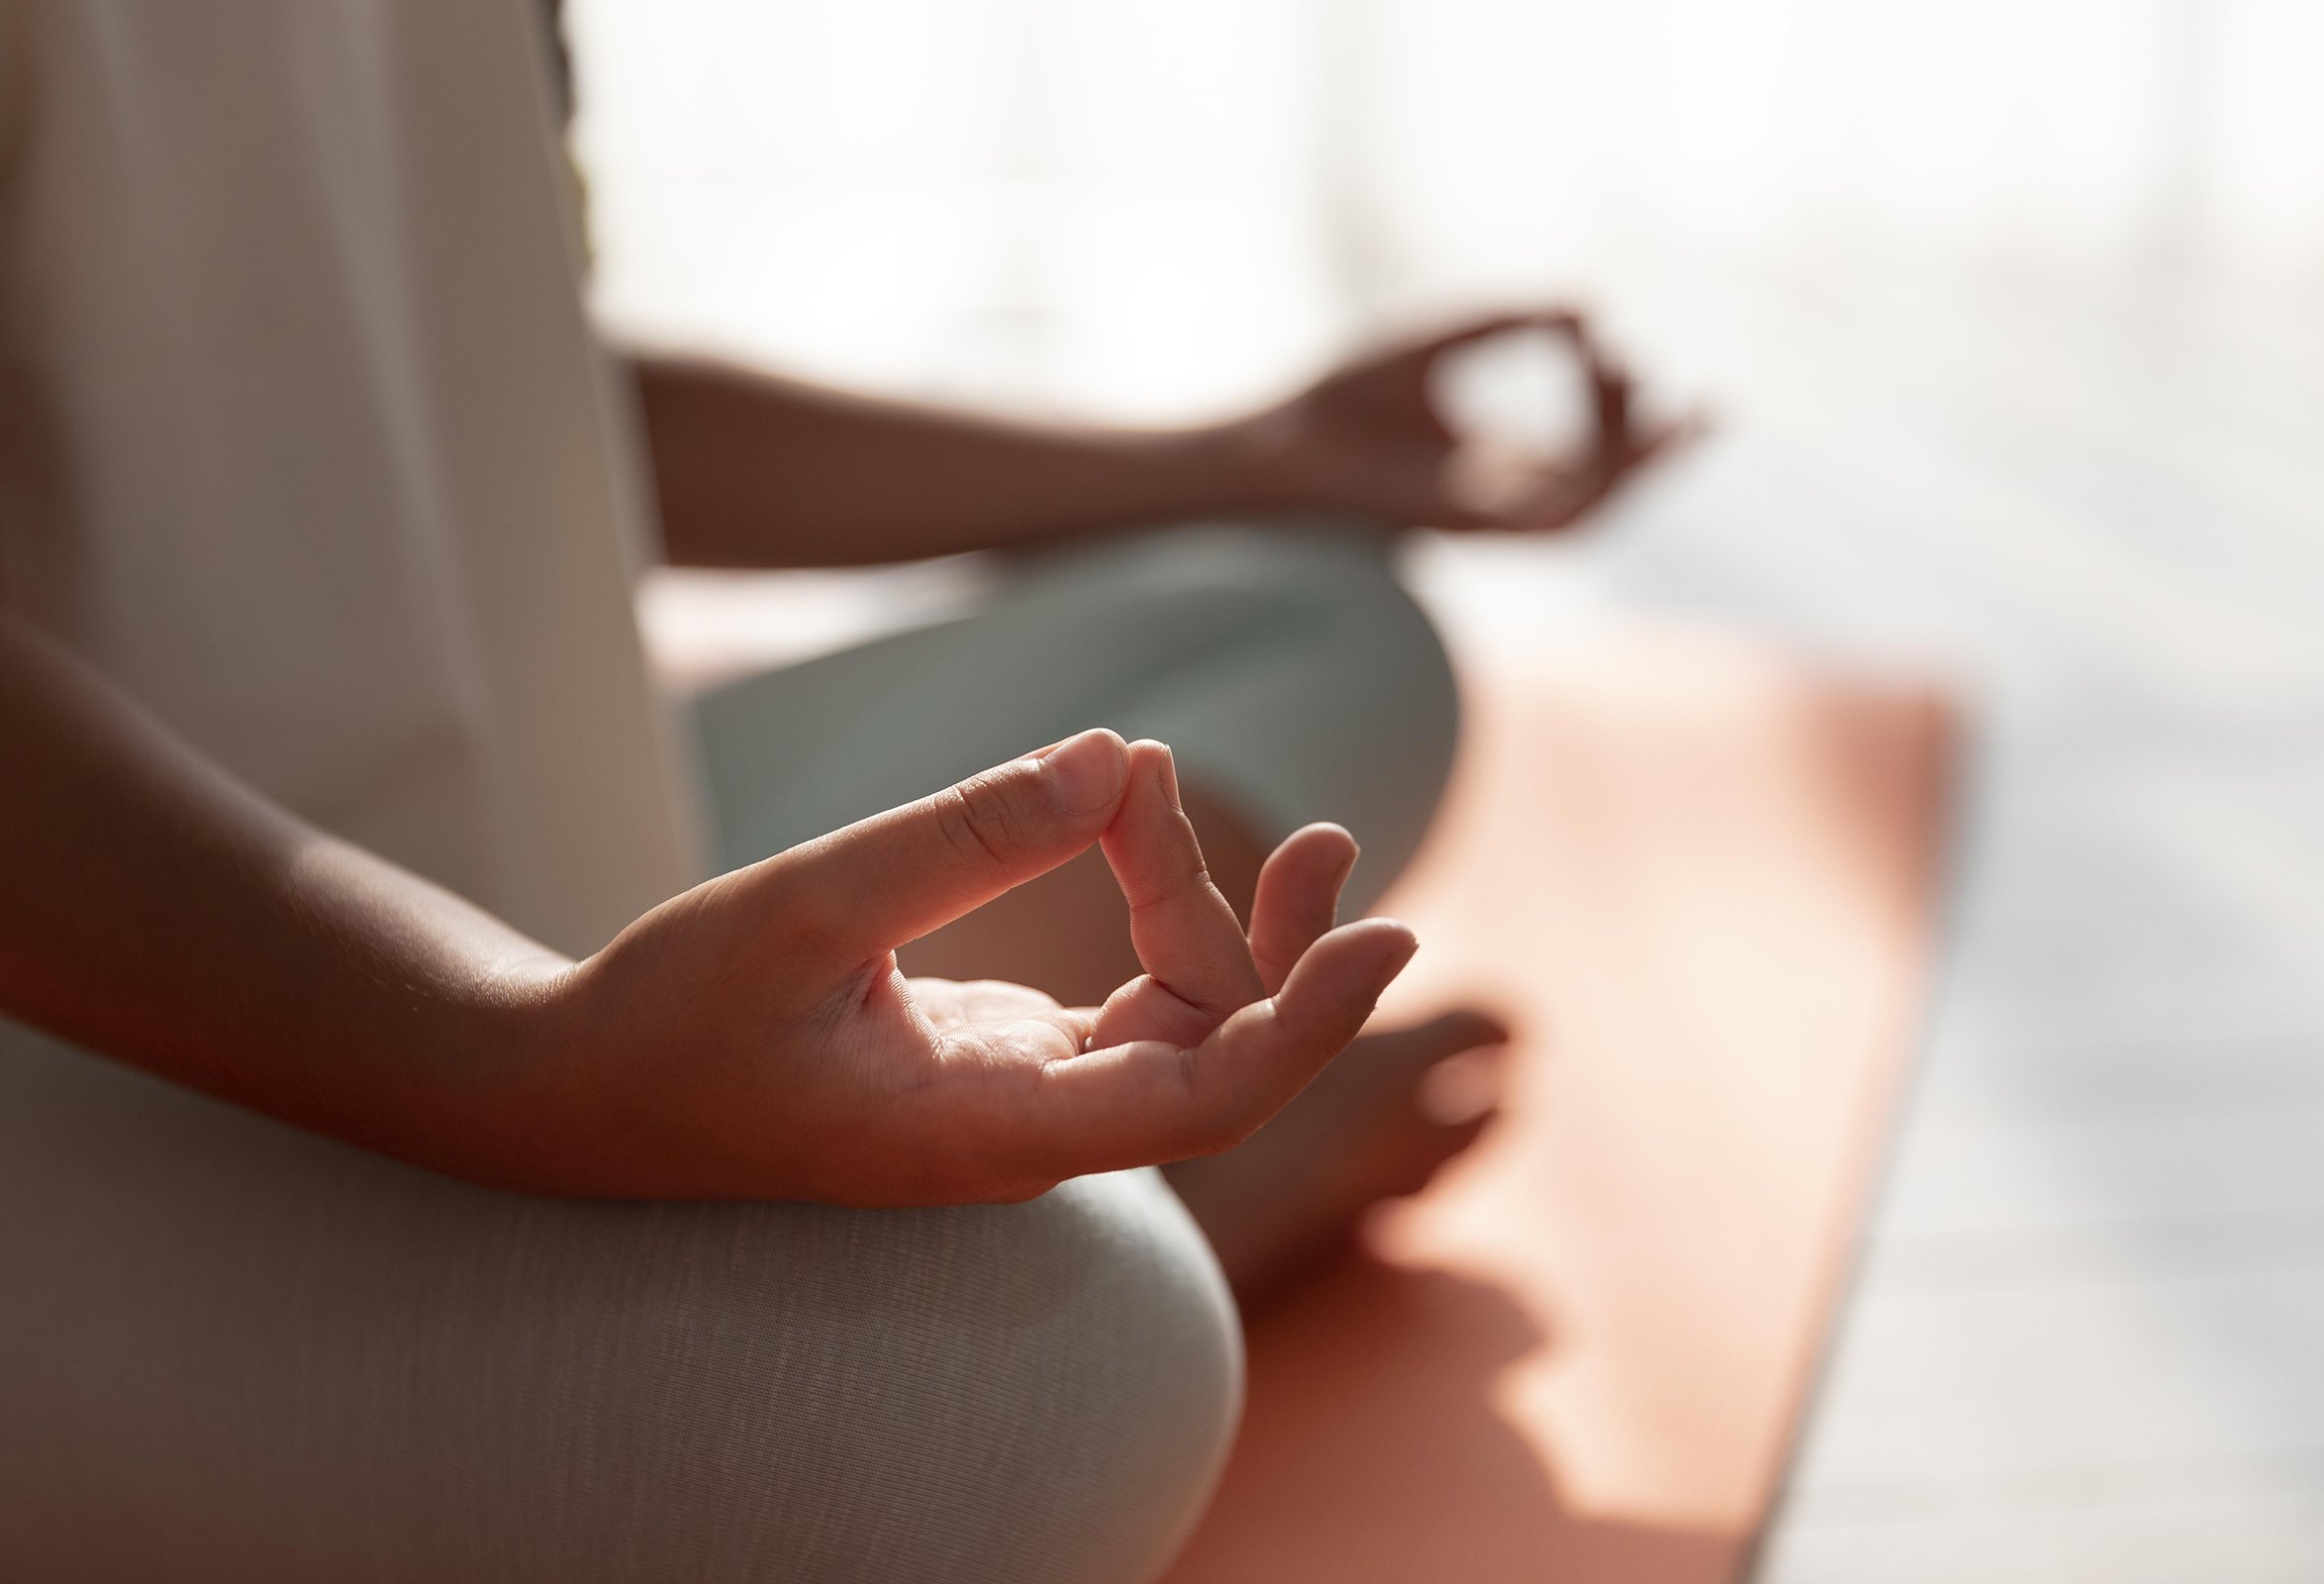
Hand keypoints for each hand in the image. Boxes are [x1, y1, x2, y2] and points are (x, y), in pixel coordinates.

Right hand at [486, 730, 1413, 1204]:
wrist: (577, 1095)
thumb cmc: (672, 1018)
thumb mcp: (805, 905)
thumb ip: (961, 837)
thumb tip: (1113, 754)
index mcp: (989, 1132)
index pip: (1206, 1102)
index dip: (1312, 1024)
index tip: (1392, 934)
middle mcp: (1028, 1132)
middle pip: (1217, 1049)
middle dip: (1279, 940)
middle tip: (1315, 830)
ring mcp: (1019, 1100)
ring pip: (1177, 1015)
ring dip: (1204, 903)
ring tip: (1160, 772)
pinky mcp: (999, 1061)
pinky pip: (1123, 994)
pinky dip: (1144, 904)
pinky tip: (1129, 814)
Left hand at [1231, 308, 1702, 533]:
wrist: (1280, 441)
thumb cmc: (1339, 397)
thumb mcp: (1441, 339)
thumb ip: (1511, 321)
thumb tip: (1586, 306)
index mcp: (1498, 461)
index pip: (1586, 441)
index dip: (1612, 390)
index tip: (1600, 331)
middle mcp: (1505, 497)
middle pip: (1610, 479)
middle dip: (1661, 443)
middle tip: (1709, 401)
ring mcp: (1495, 520)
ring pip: (1601, 506)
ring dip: (1646, 464)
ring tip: (1686, 417)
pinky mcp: (1481, 532)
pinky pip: (1566, 521)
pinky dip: (1605, 480)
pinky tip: (1626, 440)